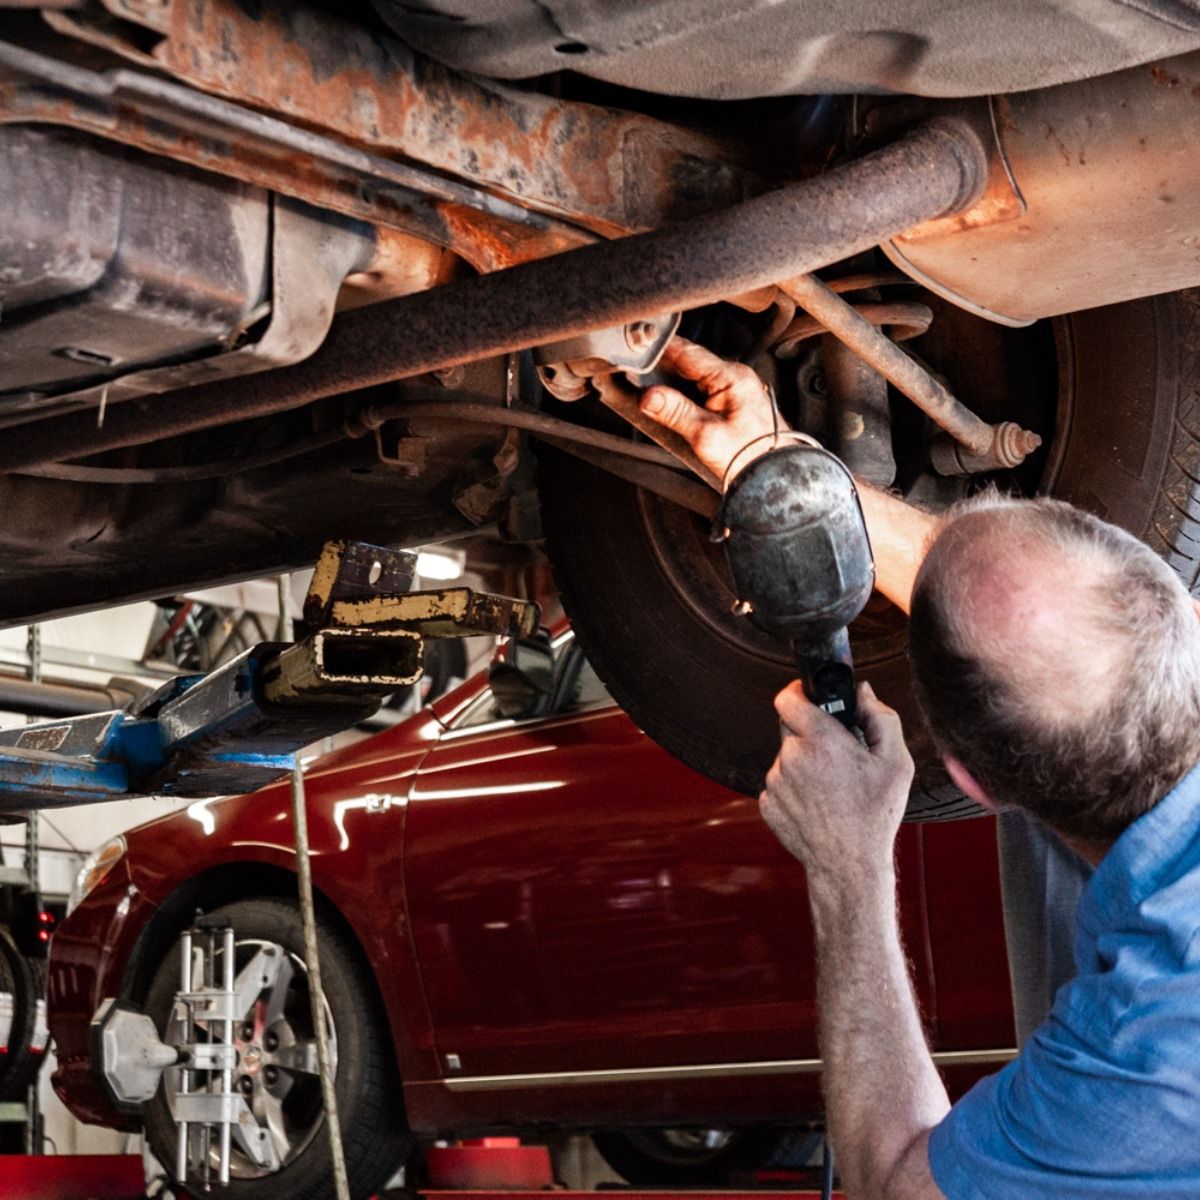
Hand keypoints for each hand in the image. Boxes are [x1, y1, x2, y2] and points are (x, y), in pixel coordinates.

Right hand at [638, 337, 780, 483]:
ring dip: (673, 382)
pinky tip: (673, 404)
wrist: (774, 474)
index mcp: (731, 377)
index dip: (660, 350)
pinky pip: (703, 390)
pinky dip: (685, 394)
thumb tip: (647, 396)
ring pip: (694, 376)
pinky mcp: (734, 402)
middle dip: (663, 368)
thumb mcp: (705, 435)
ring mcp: (736, 388)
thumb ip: (674, 412)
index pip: (687, 352)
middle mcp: (736, 377)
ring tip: (651, 390)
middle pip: (689, 362)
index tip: (637, 353)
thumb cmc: (750, 455)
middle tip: (638, 376)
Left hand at [759, 681, 913, 882]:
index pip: (788, 697)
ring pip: (786, 757)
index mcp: (820, 740)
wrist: (849, 864)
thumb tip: (863, 692)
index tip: (809, 696)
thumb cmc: (875, 814)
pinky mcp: (767, 803)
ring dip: (803, 762)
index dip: (799, 692)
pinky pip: (779, 784)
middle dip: (810, 732)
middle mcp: (790, 757)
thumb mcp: (895, 762)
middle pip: (790, 727)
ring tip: (832, 786)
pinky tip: (819, 804)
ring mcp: (775, 782)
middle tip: (835, 751)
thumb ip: (881, 717)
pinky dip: (795, 788)